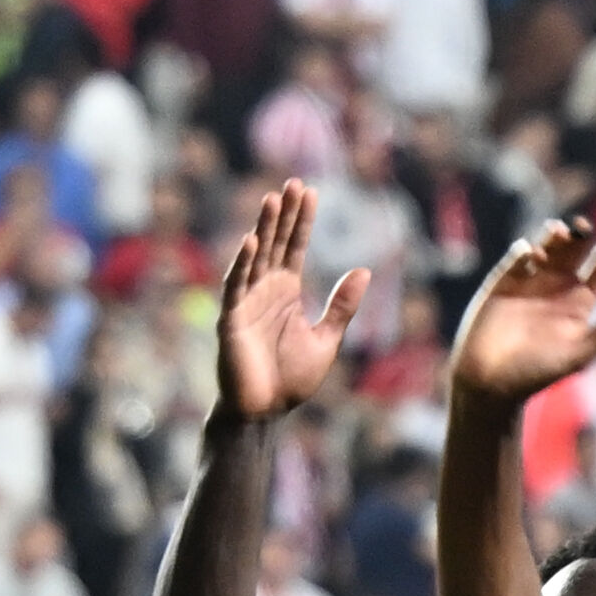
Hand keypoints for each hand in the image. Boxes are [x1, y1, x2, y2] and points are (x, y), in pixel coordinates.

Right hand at [212, 178, 367, 421]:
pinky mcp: (232, 318)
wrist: (265, 412)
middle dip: (285, 214)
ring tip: (272, 199)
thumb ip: (342, 306)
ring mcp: (247, 301)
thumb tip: (364, 270)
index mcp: (287, 292)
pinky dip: (242, 263)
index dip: (302, 221)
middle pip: (277, 243)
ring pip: (256, 257)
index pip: (296, 247)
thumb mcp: (326, 339)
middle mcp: (265, 290)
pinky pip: (237, 285)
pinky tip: (251, 240)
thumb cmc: (292, 379)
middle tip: (294, 182)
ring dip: (264, 228)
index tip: (310, 192)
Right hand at [448, 215, 595, 407]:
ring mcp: (529, 283)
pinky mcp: (502, 282)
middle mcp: (557, 288)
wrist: (491, 382)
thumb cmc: (538, 373)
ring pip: (547, 248)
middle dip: (581, 234)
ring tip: (561, 232)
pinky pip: (516, 259)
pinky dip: (524, 251)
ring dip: (554, 237)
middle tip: (583, 226)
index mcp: (580, 304)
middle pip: (575, 251)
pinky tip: (531, 253)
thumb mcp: (581, 352)